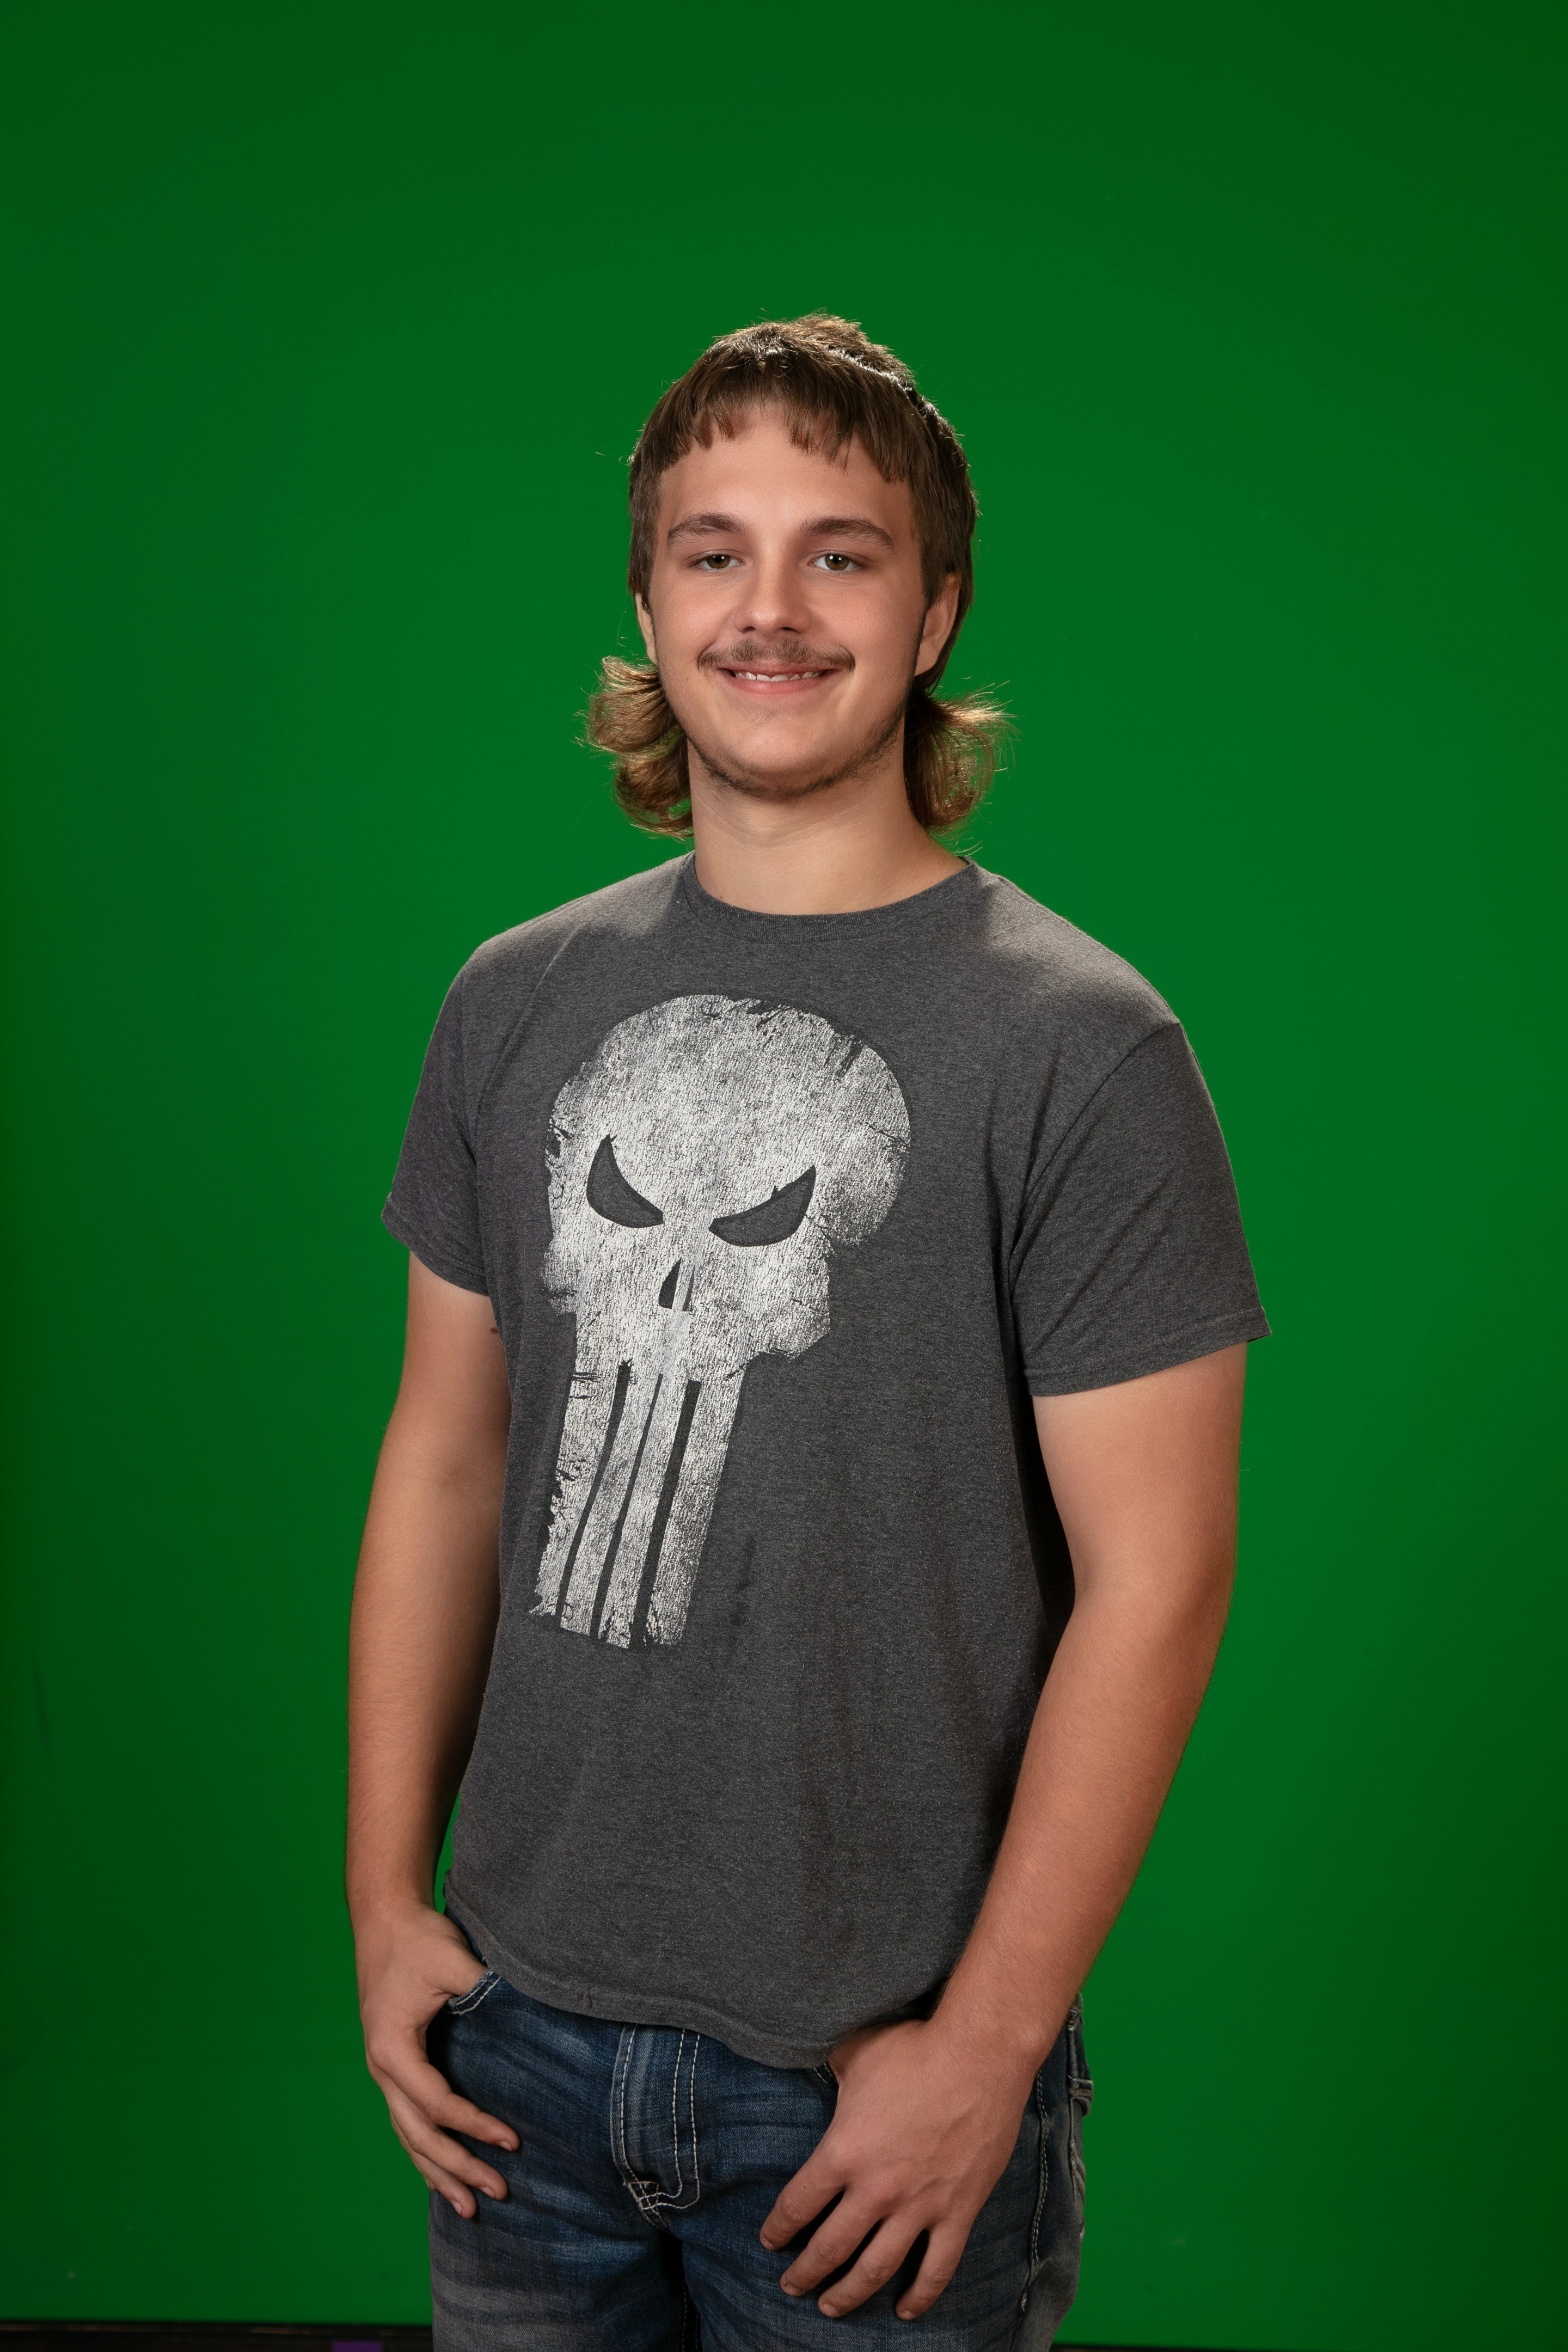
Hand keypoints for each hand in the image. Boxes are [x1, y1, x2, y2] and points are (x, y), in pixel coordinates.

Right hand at [355, 1901, 518, 2216]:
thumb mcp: (452, 1960)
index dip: (475, 2126)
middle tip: (498, 2192)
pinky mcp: (396, 2067)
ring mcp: (385, 2072)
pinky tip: (444, 2176)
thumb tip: (526, 2018)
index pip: (437, 2103)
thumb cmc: (419, 1940)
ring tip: (469, 2209)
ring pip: (409, 2137)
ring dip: (439, 2172)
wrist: (386, 1920)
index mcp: (393, 2049)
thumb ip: (482, 1990)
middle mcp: (382, 2069)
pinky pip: (408, 2122)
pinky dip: (427, 2152)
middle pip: (419, 2135)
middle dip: (458, 2167)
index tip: (514, 2140)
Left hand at [759, 2018, 1036, 2320]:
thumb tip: (810, 2058)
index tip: (769, 2241)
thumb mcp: (855, 2052)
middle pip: (830, 2248)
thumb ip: (828, 2069)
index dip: (778, 2228)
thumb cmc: (914, 2048)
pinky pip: (937, 2268)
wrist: (980, 2053)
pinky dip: (921, 2295)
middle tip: (791, 2286)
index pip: (797, 2205)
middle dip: (805, 2272)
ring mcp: (919, 2207)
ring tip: (830, 2308)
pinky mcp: (958, 2212)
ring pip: (876, 2269)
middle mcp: (876, 2190)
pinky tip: (905, 2310)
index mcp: (843, 2153)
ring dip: (850, 2294)